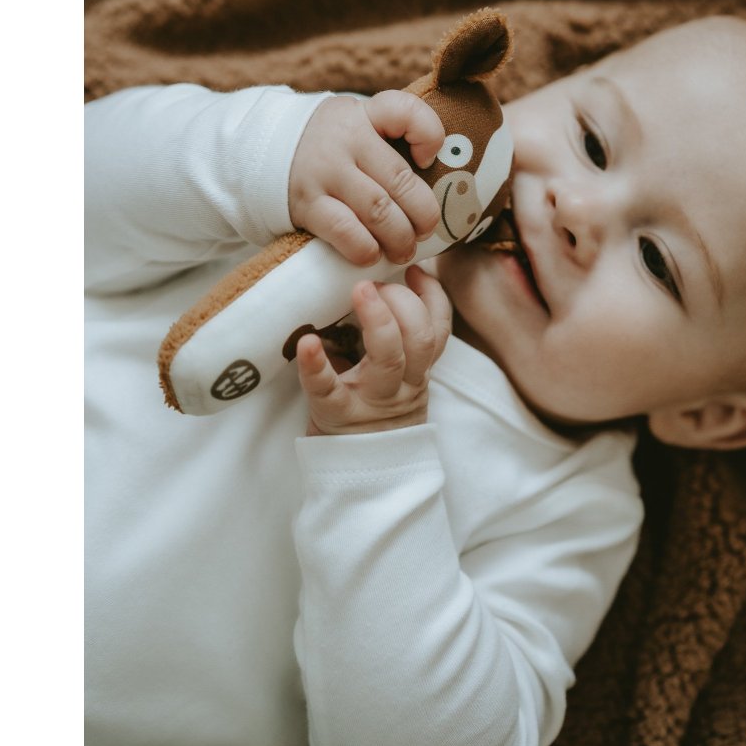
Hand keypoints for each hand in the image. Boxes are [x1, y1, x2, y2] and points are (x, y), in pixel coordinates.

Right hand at [289, 90, 444, 265]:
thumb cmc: (325, 147)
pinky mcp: (305, 203)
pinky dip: (365, 248)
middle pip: (400, 179)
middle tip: (425, 231)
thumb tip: (437, 177)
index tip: (429, 160)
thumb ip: (389, 139)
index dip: (429, 136)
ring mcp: (323, 171)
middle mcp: (345, 139)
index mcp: (364, 114)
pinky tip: (371, 255)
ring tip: (404, 250)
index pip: (405, 112)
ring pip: (378, 210)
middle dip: (422, 214)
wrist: (257, 152)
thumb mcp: (354, 125)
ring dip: (399, 238)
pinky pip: (345, 231)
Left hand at [296, 266, 452, 434]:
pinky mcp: (337, 416)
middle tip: (375, 281)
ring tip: (360, 290)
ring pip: (389, 360)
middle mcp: (402, 386)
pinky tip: (308, 343)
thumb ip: (391, 340)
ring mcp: (371, 401)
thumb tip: (376, 283)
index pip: (438, 330)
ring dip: (378, 320)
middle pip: (419, 340)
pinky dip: (317, 366)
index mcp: (416, 372)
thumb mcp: (393, 380)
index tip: (416, 268)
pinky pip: (328, 390)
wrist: (361, 478)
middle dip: (403, 302)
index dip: (431, 296)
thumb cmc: (370, 415)